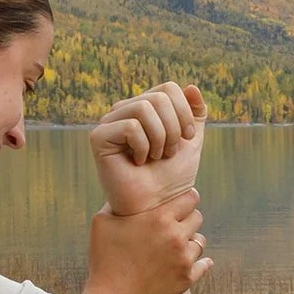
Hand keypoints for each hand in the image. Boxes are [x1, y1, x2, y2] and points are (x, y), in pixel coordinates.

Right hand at [77, 190, 211, 293]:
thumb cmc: (104, 260)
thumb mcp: (102, 223)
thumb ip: (115, 203)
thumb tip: (122, 193)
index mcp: (160, 218)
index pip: (190, 198)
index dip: (184, 198)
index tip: (179, 201)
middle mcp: (177, 236)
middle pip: (198, 217)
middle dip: (187, 218)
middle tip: (176, 222)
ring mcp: (184, 259)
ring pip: (200, 241)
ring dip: (191, 240)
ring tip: (178, 243)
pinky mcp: (187, 278)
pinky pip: (204, 264)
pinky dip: (200, 262)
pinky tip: (198, 260)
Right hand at [91, 83, 205, 216]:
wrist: (155, 206)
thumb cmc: (171, 178)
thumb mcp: (191, 142)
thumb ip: (194, 114)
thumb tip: (192, 87)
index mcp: (144, 107)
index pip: (168, 88)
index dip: (184, 113)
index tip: (187, 140)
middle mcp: (124, 110)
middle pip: (159, 96)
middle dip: (174, 128)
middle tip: (169, 153)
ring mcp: (110, 122)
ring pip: (145, 108)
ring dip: (160, 138)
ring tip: (155, 157)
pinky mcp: (99, 137)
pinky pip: (130, 126)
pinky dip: (143, 147)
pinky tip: (138, 162)